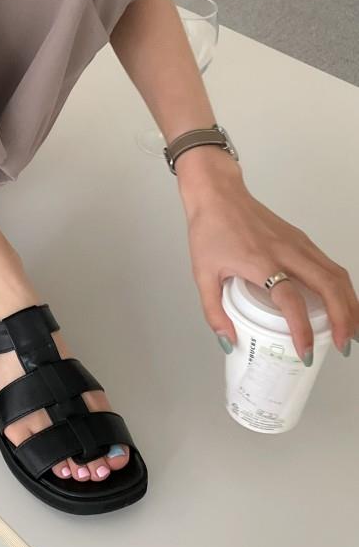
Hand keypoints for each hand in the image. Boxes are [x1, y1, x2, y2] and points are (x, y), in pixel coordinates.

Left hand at [180, 166, 358, 362]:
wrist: (218, 194)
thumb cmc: (210, 230)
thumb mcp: (202, 274)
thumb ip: (213, 311)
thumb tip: (228, 340)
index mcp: (261, 262)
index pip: (290, 300)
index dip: (301, 329)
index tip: (306, 352)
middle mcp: (286, 252)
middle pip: (328, 286)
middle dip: (342, 319)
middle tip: (341, 345)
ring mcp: (298, 244)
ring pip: (336, 275)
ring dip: (348, 304)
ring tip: (350, 330)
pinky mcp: (302, 240)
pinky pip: (330, 265)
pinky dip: (341, 287)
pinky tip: (340, 303)